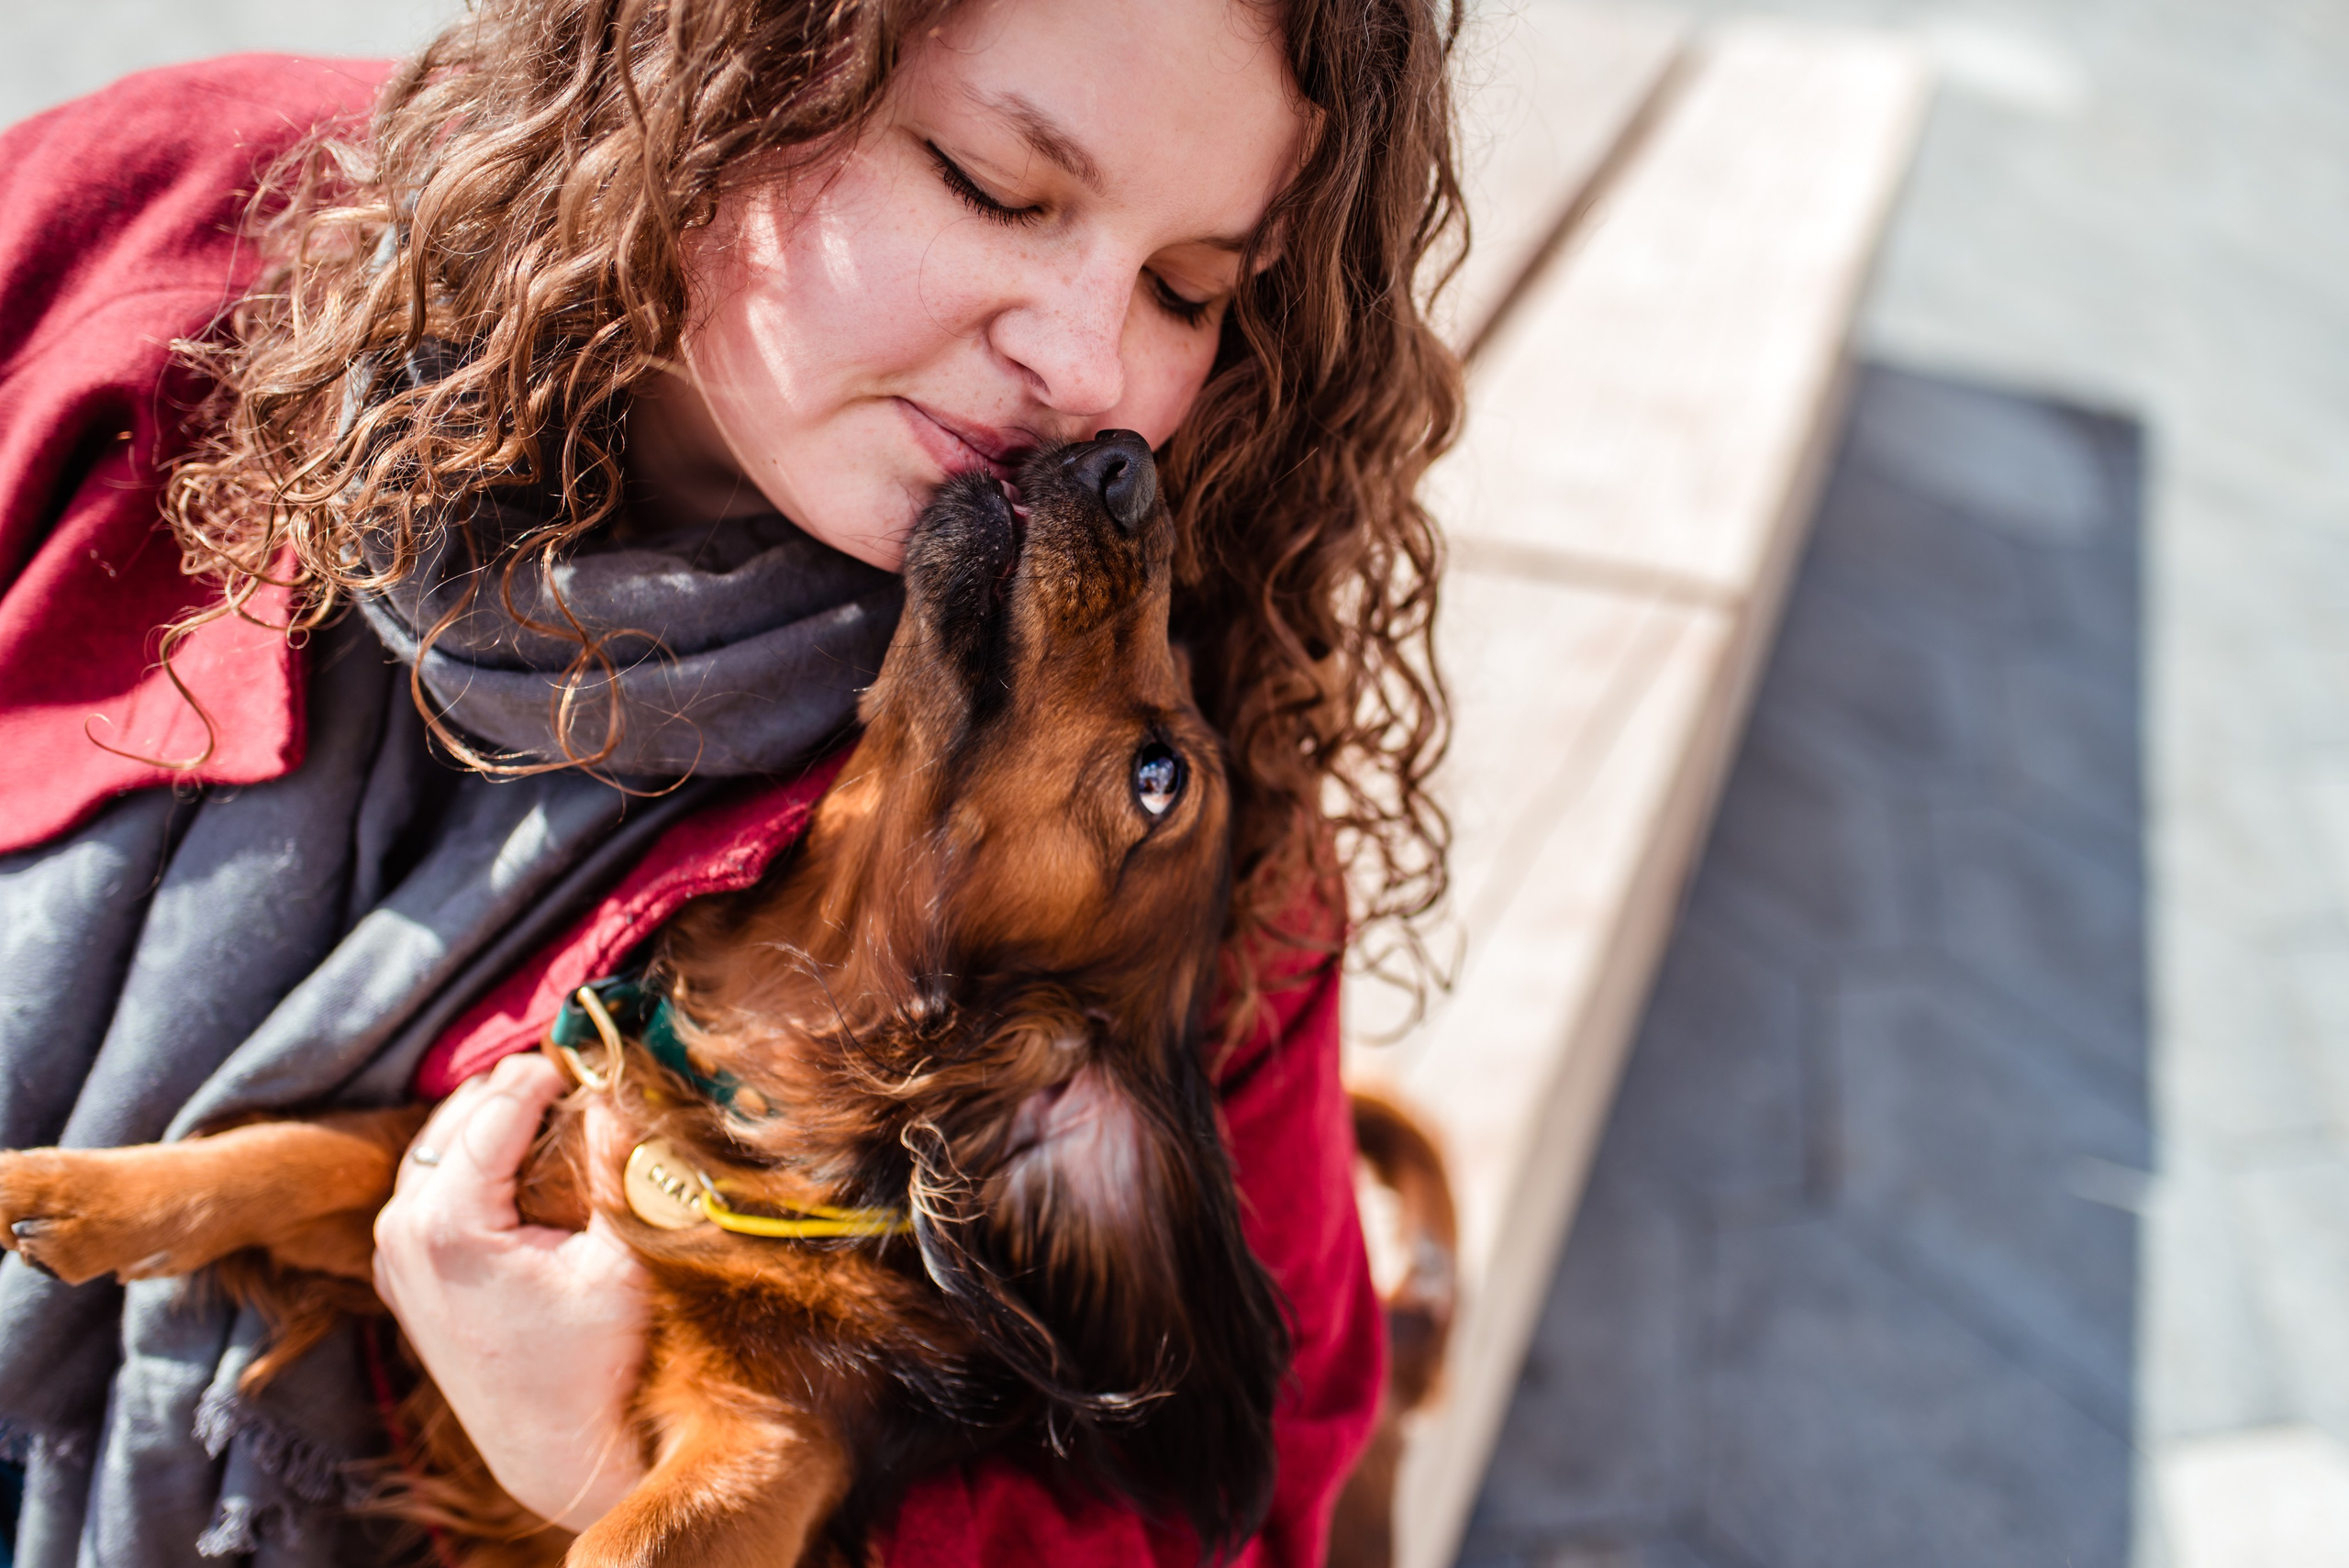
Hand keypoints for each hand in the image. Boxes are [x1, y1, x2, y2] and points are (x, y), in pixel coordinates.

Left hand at [373, 1053, 649, 1530]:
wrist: (556, 1447)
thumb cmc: (598, 1361)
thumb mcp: (622, 1256)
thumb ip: (618, 1160)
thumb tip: (622, 1081)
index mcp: (445, 1224)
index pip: (501, 1102)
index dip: (558, 1068)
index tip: (602, 1052)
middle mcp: (400, 1231)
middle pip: (463, 1111)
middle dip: (525, 1089)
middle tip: (589, 1079)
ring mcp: (392, 1254)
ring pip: (440, 1140)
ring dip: (496, 1119)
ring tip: (562, 1111)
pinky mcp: (399, 1271)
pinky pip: (429, 1180)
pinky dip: (472, 1157)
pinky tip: (524, 1161)